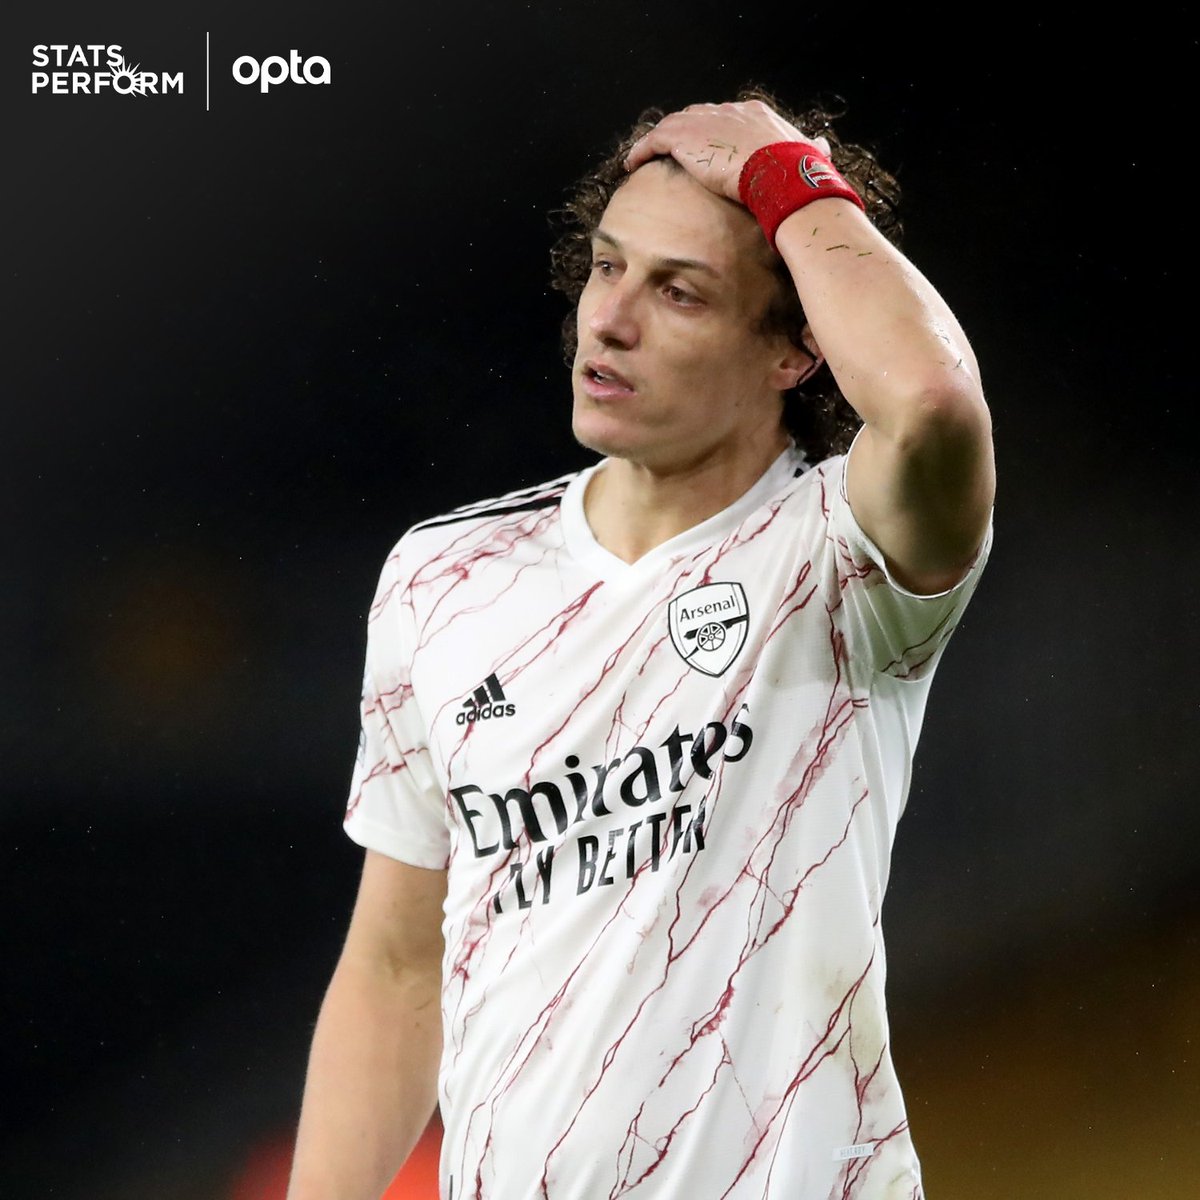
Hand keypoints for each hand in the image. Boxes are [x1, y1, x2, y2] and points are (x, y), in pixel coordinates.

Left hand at [623, 99, 831, 202]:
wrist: (783, 175)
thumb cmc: (799, 172)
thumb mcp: (809, 156)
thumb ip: (812, 150)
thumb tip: (823, 148)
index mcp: (756, 115)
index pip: (727, 117)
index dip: (712, 130)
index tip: (705, 146)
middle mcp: (728, 112)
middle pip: (697, 116)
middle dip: (683, 131)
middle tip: (672, 149)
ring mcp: (705, 122)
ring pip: (672, 125)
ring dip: (658, 140)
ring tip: (645, 155)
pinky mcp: (686, 138)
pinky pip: (655, 139)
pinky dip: (642, 149)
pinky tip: (633, 163)